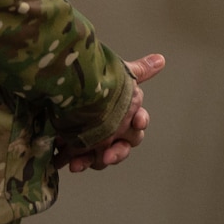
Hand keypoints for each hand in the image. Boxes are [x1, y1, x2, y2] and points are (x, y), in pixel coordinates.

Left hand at [66, 53, 164, 172]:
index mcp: (127, 115)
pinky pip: (85, 162)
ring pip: (107, 157)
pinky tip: (73, 164)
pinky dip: (80, 163)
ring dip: (98, 160)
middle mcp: (116, 131)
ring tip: (84, 162)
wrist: (63, 91)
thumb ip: (139, 70)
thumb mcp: (116, 75)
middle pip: (126, 145)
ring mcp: (99, 142)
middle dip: (119, 151)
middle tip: (109, 153)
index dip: (140, 121)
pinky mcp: (81, 150)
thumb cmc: (96, 84)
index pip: (140, 120)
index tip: (137, 121)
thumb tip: (161, 59)